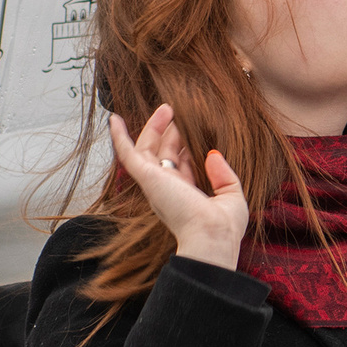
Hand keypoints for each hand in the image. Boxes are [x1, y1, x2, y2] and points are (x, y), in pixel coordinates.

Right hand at [108, 105, 247, 269]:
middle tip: (175, 110)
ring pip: (146, 149)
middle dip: (168, 132)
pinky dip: (119, 137)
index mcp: (184, 195)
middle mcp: (166, 189)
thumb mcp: (232, 197)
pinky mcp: (147, 177)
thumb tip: (214, 155)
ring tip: (166, 107)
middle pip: (162, 154)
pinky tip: (115, 119)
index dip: (183, 146)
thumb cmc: (223, 227)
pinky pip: (127, 153)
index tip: (191, 127)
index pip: (180, 165)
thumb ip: (224, 176)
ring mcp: (155, 183)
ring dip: (153, 127)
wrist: (211, 238)